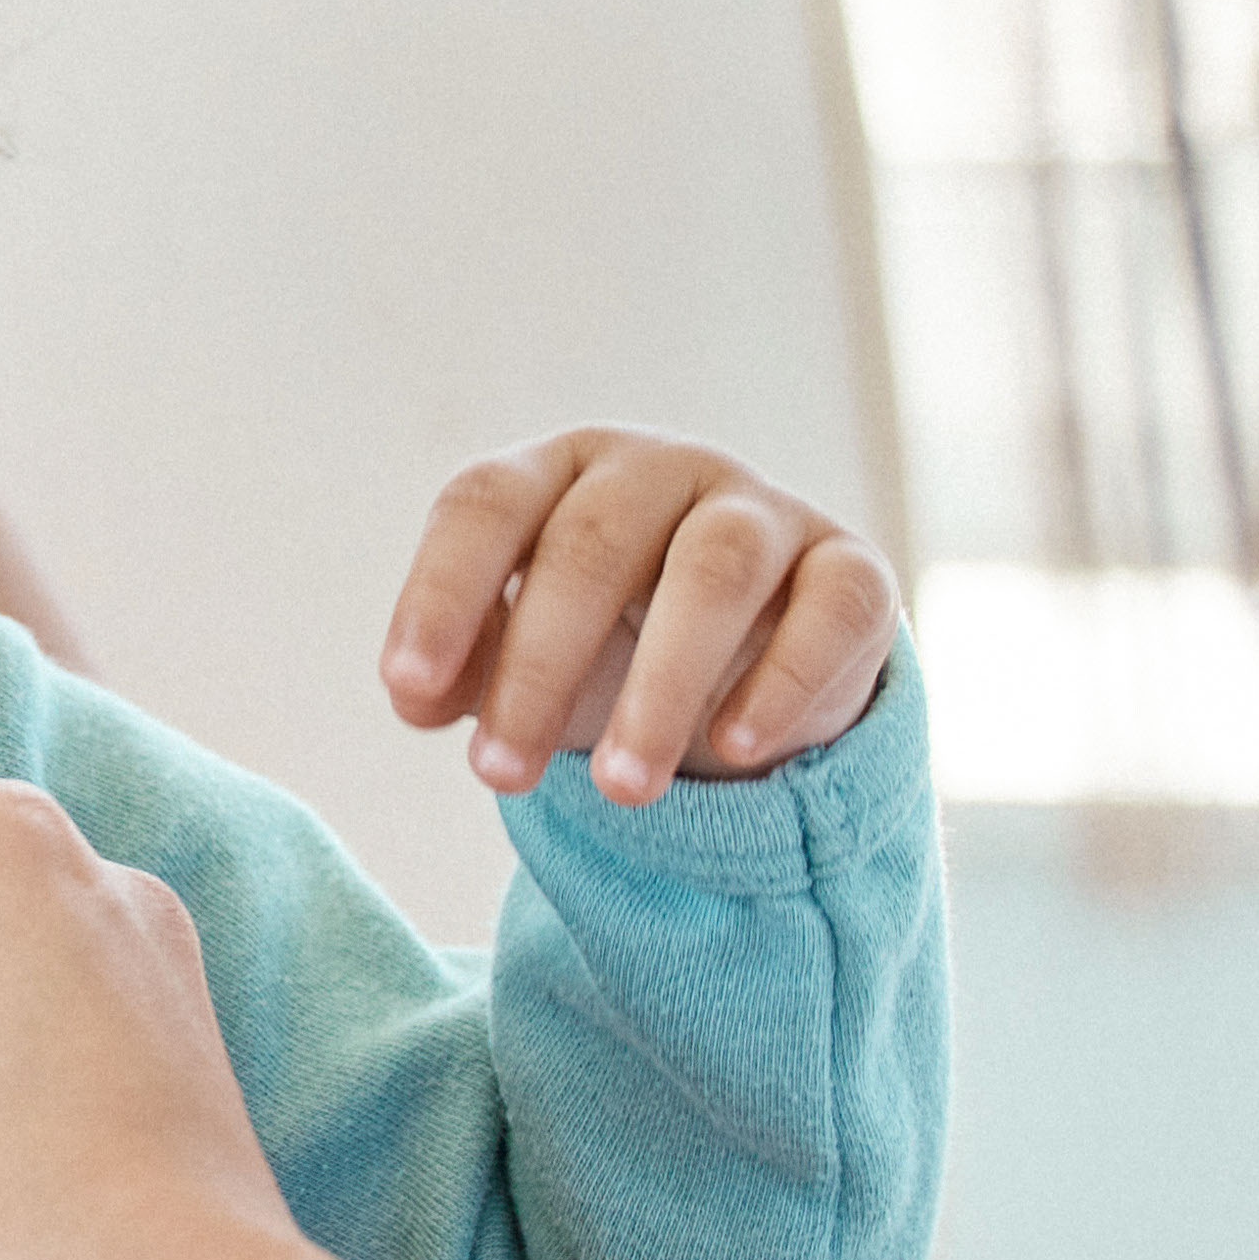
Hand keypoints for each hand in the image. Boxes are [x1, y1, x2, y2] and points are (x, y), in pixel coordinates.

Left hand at [382, 426, 900, 802]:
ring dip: (662, 685)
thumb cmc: (615, 644)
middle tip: (499, 775)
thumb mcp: (531, 656)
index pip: (487, 501)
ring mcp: (764, 511)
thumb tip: (416, 697)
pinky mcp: (850, 569)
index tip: (408, 690)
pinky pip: (830, 608)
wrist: (760, 660)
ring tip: (619, 789)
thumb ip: (465, 668)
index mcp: (564, 471)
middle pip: (593, 543)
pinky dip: (783, 681)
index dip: (442, 591)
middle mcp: (662, 470)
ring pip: (714, 570)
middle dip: (539, 666)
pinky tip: (735, 750)